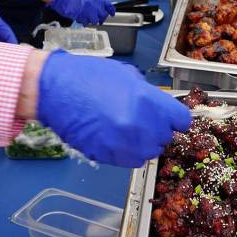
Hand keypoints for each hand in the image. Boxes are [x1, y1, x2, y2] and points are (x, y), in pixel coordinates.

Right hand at [37, 52, 191, 166]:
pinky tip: (113, 136)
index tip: (171, 119)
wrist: (55, 89)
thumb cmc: (87, 76)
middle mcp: (140, 126)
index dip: (175, 118)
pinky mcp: (108, 156)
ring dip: (141, 143)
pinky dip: (125, 152)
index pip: (181, 120)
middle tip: (140, 119)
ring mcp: (124, 144)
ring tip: (125, 128)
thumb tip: (158, 108)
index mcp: (148, 101)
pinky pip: (129, 160)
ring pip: (148, 152)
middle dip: (156, 129)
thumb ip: (148, 95)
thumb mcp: (127, 75)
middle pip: (165, 137)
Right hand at [49, 0, 114, 24]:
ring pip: (93, 21)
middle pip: (102, 16)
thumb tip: (99, 1)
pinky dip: (83, 21)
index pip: (108, 7)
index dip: (110, 11)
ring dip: (91, 19)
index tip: (111, 13)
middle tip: (98, 18)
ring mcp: (87, 13)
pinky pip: (84, 22)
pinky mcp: (80, 17)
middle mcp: (94, 6)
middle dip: (100, 17)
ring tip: (87, 17)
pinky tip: (80, 17)